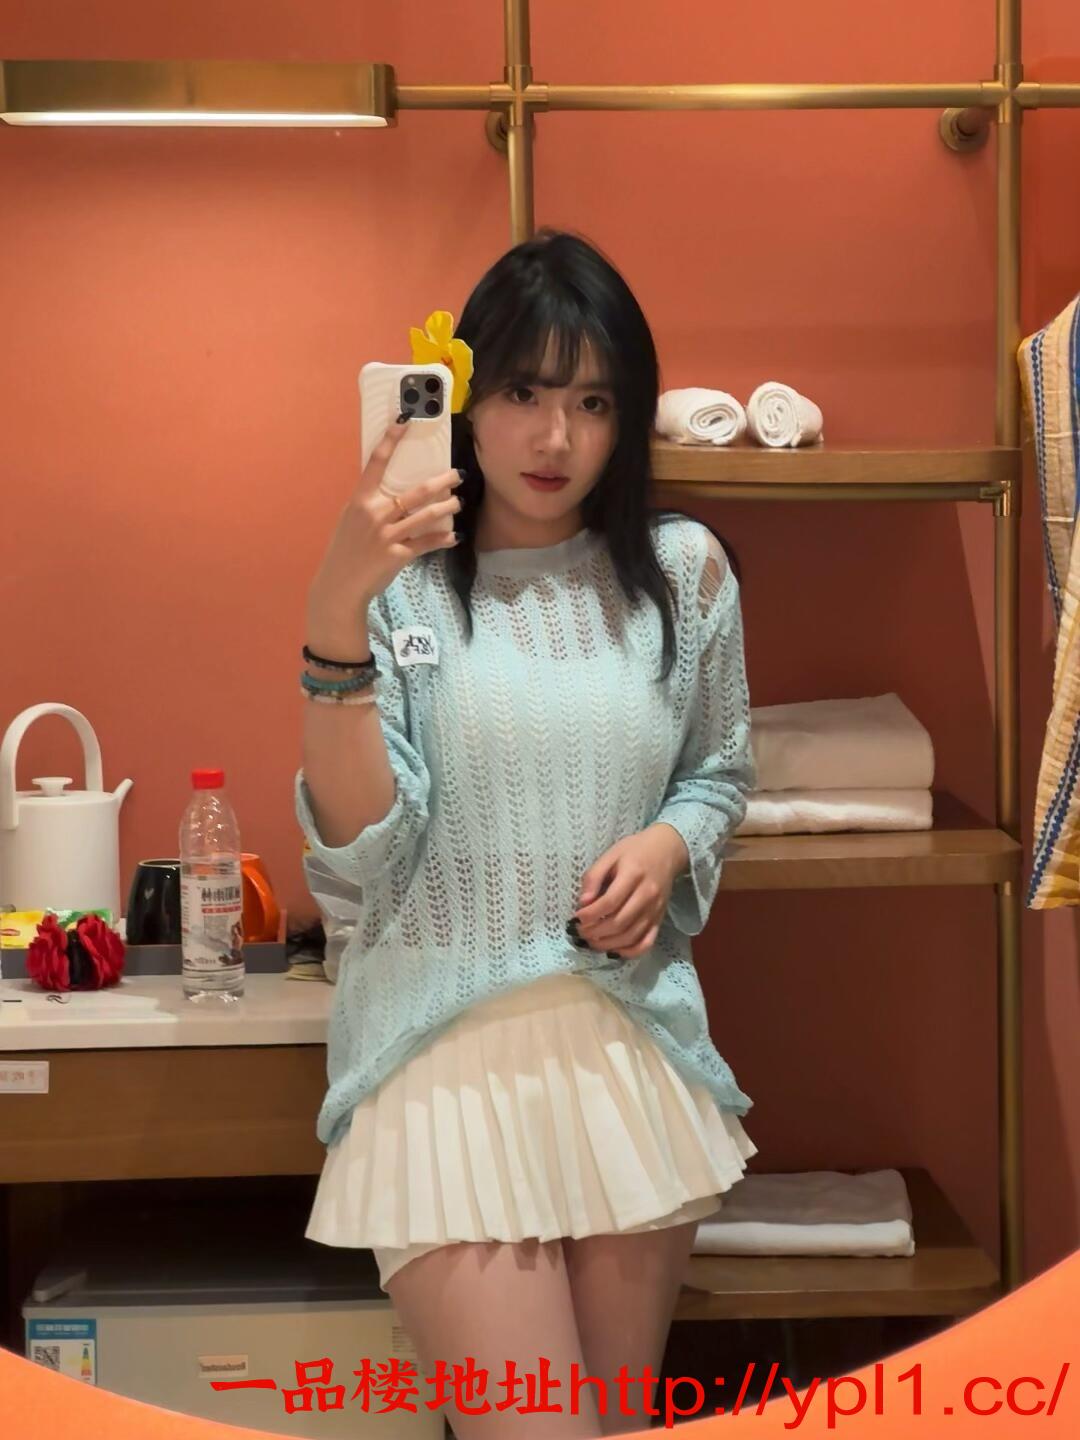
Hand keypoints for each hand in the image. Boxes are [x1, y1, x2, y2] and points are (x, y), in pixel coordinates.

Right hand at [308, 414, 462, 625]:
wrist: (340, 584)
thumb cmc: (346, 549)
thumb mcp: (351, 520)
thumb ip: (369, 504)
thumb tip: (392, 492)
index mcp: (360, 500)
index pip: (376, 463)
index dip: (390, 440)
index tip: (404, 420)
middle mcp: (375, 514)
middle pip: (416, 491)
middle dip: (442, 481)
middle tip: (458, 474)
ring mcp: (387, 535)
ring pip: (426, 516)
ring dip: (447, 507)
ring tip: (459, 501)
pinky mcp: (398, 555)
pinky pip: (426, 543)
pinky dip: (442, 539)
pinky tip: (454, 536)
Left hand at [571, 825, 688, 958]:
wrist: (666, 850)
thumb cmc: (634, 851)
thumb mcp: (610, 855)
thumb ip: (594, 877)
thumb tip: (583, 902)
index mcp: (633, 875)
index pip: (610, 902)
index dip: (590, 914)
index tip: (576, 917)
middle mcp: (647, 895)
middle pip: (619, 922)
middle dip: (595, 932)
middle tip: (580, 932)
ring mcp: (655, 910)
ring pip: (631, 936)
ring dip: (608, 944)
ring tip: (591, 941)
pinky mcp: (660, 919)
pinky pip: (647, 942)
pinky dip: (630, 951)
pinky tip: (614, 950)